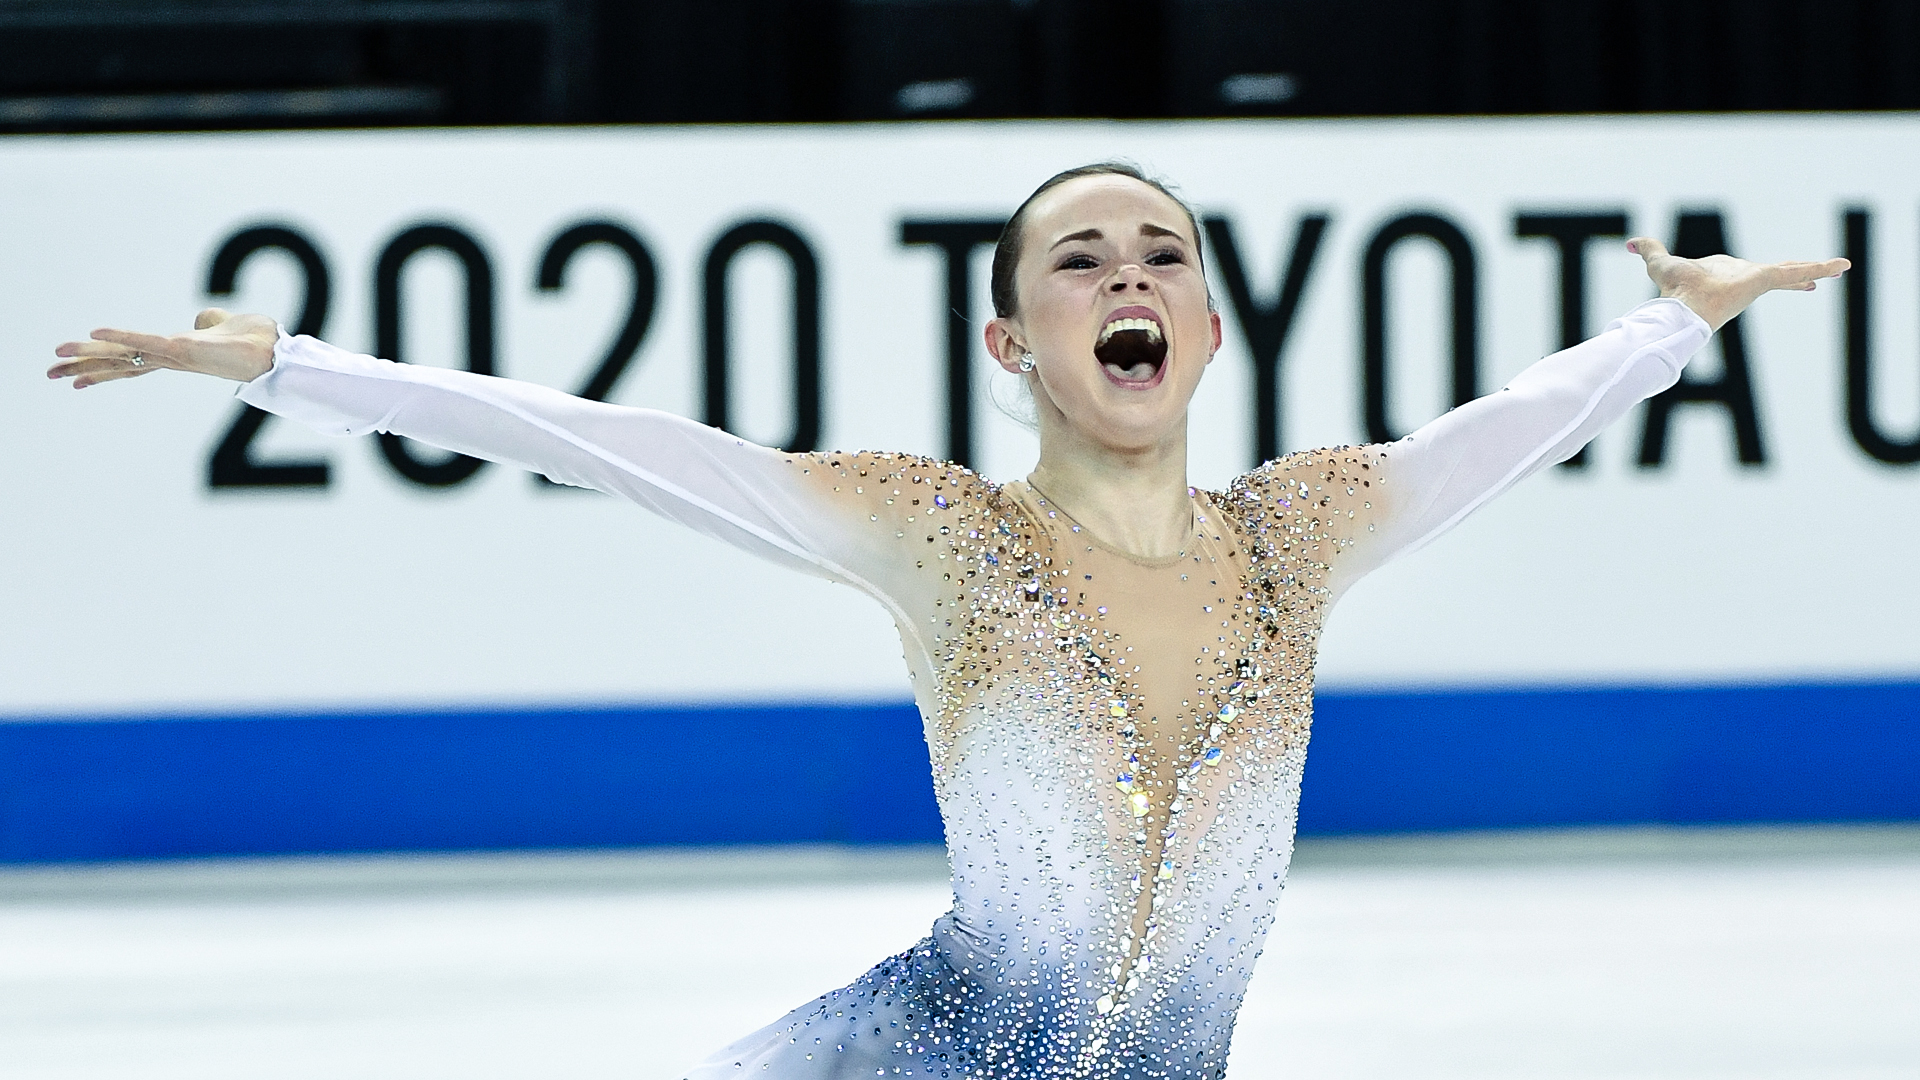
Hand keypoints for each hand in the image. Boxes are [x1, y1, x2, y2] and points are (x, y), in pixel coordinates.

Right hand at [49, 308, 277, 388]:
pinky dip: (120, 339)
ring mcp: (175, 357)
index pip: (132, 361)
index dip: (104, 365)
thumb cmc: (255, 343)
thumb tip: (203, 319)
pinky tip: (94, 335)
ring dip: (90, 357)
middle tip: (50, 373)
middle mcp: (171, 359)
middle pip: (120, 364)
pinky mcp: (182, 350)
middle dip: (85, 368)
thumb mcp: (226, 326)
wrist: (276, 354)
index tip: (75, 374)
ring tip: (57, 361)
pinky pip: (145, 343)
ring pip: (124, 357)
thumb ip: (211, 323)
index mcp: (176, 354)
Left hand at [1628, 238, 1848, 332]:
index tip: (1774, 274)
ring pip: (1792, 272)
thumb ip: (1649, 250)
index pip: (1752, 273)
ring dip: (1816, 270)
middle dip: (1797, 274)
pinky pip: (1795, 272)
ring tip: (1842, 268)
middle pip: (1777, 273)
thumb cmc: (1671, 290)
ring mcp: (1757, 280)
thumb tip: (1631, 243)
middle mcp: (1745, 278)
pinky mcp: (1764, 279)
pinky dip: (1819, 268)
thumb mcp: (1660, 262)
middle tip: (1814, 279)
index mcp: (1728, 275)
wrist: (1681, 308)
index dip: (1765, 273)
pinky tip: (1841, 266)